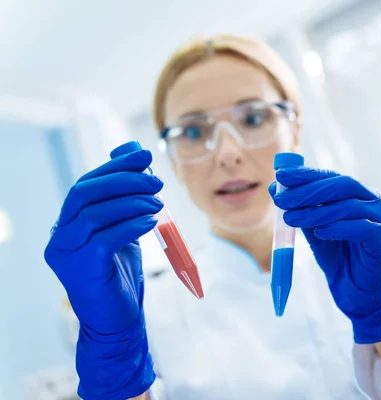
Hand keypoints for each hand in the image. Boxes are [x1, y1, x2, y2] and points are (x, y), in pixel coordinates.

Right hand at [44, 141, 159, 398]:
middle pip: (85, 193)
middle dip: (124, 181)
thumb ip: (125, 195)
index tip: (145, 156)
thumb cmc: (120, 273)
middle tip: (158, 182)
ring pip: (94, 214)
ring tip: (158, 204)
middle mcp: (60, 236)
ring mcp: (66, 254)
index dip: (115, 167)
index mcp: (68, 223)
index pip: (86, 184)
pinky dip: (131, 225)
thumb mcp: (124, 227)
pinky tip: (151, 222)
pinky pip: (105, 239)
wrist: (118, 319)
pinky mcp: (81, 270)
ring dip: (132, 203)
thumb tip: (132, 150)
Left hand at [269, 167, 380, 343]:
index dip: (307, 175)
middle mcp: (375, 201)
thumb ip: (300, 210)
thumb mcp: (314, 232)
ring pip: (349, 206)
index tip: (281, 175)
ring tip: (291, 218)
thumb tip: (275, 189)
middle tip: (282, 199)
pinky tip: (320, 232)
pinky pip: (362, 227)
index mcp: (359, 194)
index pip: (332, 177)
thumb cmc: (339, 260)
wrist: (357, 293)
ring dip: (316, 212)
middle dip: (309, 190)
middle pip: (342, 185)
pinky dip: (338, 228)